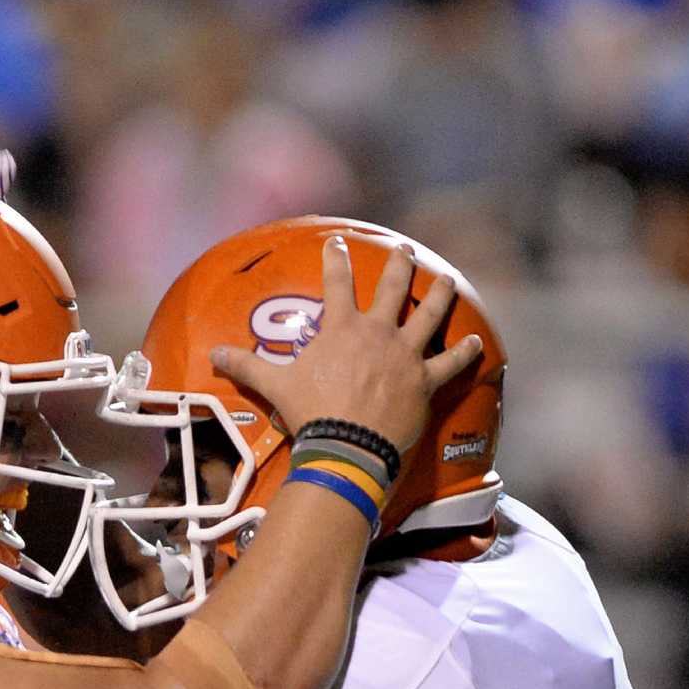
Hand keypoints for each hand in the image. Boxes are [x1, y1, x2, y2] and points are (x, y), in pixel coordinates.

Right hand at [210, 235, 482, 455]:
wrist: (346, 446)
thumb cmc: (310, 414)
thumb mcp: (275, 386)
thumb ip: (246, 366)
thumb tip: (212, 355)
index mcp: (343, 327)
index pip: (338, 281)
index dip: (336, 258)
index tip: (338, 242)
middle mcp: (379, 331)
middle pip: (394, 286)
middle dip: (399, 264)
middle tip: (403, 250)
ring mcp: (406, 354)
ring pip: (429, 313)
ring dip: (439, 294)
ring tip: (447, 278)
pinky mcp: (425, 381)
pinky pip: (450, 363)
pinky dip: (464, 351)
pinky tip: (475, 340)